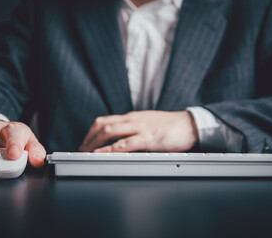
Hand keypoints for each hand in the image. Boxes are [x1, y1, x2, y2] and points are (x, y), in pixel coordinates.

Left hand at [79, 111, 197, 151]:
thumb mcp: (147, 123)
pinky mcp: (149, 138)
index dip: (91, 131)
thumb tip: (119, 140)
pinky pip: (126, 143)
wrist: (190, 124)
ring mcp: (140, 128)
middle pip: (103, 124)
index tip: (85, 141)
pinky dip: (111, 149)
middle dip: (89, 138)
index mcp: (132, 117)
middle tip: (82, 149)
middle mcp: (133, 120)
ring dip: (95, 142)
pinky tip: (103, 154)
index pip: (105, 120)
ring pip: (110, 131)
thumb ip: (134, 129)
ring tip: (87, 152)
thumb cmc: (170, 125)